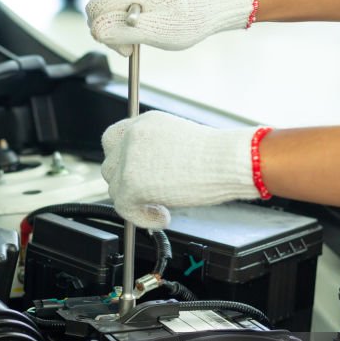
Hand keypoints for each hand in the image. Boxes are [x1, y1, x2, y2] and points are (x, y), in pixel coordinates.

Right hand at [86, 0, 257, 55]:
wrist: (209, 0)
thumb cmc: (188, 18)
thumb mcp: (155, 31)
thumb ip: (122, 32)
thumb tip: (95, 31)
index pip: (96, 10)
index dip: (105, 33)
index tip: (128, 48)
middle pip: (98, 8)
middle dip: (112, 29)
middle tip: (136, 43)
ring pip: (105, 5)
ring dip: (119, 22)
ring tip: (146, 26)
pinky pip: (114, 0)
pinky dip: (124, 13)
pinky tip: (144, 16)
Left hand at [101, 111, 268, 228]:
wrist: (229, 160)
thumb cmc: (218, 155)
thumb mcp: (179, 142)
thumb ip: (155, 152)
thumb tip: (146, 176)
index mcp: (145, 123)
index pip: (113, 139)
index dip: (121, 160)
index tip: (134, 174)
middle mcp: (132, 136)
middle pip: (110, 165)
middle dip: (127, 183)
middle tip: (151, 194)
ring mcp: (129, 158)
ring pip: (115, 188)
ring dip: (136, 201)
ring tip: (163, 206)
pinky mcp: (131, 182)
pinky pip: (124, 207)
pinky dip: (142, 217)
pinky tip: (164, 216)